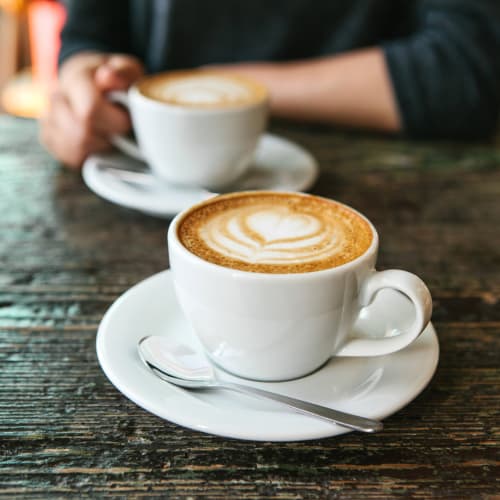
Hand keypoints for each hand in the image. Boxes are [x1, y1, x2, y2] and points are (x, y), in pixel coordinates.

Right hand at [40, 53, 143, 168]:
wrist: (92, 80)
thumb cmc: (115, 78)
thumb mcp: (128, 69)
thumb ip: (124, 72)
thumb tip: (108, 77)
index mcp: (76, 78)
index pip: (90, 111)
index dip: (116, 122)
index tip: (128, 120)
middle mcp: (56, 97)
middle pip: (82, 134)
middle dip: (108, 137)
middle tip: (119, 129)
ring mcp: (48, 118)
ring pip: (74, 148)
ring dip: (99, 147)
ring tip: (109, 134)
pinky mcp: (48, 137)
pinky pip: (68, 157)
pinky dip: (88, 155)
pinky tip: (97, 143)